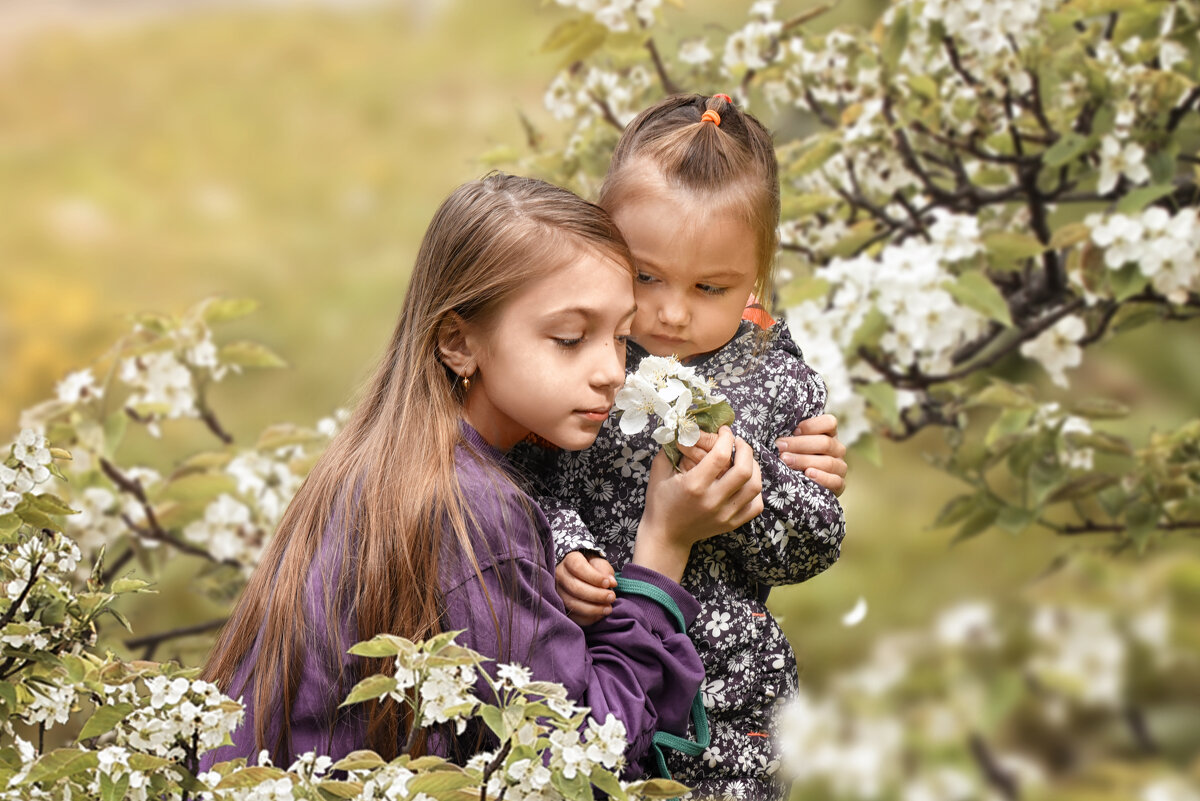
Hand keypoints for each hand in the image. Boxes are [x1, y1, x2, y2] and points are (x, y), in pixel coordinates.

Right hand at [554, 552, 615, 626]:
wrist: (578, 573)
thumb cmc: (590, 566)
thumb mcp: (598, 562)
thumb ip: (604, 570)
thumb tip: (611, 583)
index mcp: (569, 560)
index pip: (578, 568)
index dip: (594, 577)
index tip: (608, 583)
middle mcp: (560, 575)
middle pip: (575, 588)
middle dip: (596, 595)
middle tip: (612, 597)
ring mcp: (558, 592)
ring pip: (572, 603)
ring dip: (593, 609)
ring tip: (608, 608)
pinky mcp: (561, 606)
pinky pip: (572, 616)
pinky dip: (587, 618)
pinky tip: (599, 615)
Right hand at [633, 427, 763, 582]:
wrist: (666, 537)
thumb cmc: (660, 502)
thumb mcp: (658, 472)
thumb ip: (670, 448)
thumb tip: (683, 428)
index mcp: (694, 485)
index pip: (721, 455)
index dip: (726, 438)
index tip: (724, 431)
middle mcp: (713, 500)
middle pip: (744, 470)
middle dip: (745, 449)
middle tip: (738, 443)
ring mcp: (725, 515)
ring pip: (754, 487)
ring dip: (754, 467)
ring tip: (745, 459)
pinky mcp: (732, 524)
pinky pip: (756, 506)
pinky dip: (755, 490)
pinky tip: (746, 481)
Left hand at [775, 414, 847, 496]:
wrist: (803, 487)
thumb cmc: (795, 458)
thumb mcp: (794, 445)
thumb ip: (792, 436)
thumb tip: (778, 430)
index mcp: (829, 434)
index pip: (829, 423)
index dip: (811, 426)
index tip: (793, 431)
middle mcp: (837, 449)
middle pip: (825, 443)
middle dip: (799, 444)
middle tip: (780, 446)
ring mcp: (840, 467)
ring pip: (828, 462)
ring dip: (804, 461)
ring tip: (786, 461)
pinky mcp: (839, 485)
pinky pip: (835, 481)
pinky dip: (821, 477)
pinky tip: (808, 474)